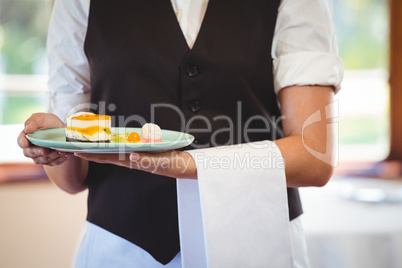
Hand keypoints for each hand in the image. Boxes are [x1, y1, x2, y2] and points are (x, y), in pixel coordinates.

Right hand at [17, 113, 71, 165]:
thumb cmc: (47, 121)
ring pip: (43, 160)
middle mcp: (31, 149)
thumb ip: (32, 122)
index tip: (26, 144)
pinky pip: (54, 162)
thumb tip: (27, 129)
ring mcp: (40, 156)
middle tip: (46, 150)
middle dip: (39, 152)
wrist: (60, 127)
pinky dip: (61, 159)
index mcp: (26, 137)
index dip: (22, 143)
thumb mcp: (40, 118)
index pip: (21, 141)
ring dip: (52, 156)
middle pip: (31, 153)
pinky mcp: (50, 160)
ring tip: (61, 151)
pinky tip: (66, 154)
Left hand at [75, 150, 196, 178]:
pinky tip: (109, 143)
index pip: (108, 158)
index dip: (92, 155)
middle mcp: (131, 159)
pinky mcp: (142, 152)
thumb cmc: (173, 164)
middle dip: (90, 152)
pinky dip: (113, 145)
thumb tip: (130, 156)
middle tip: (74, 147)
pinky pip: (123, 148)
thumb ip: (146, 160)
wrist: (184, 166)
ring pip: (113, 153)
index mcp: (133, 162)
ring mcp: (136, 156)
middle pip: (107, 156)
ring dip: (99, 149)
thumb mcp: (161, 162)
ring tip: (87, 144)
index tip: (77, 152)